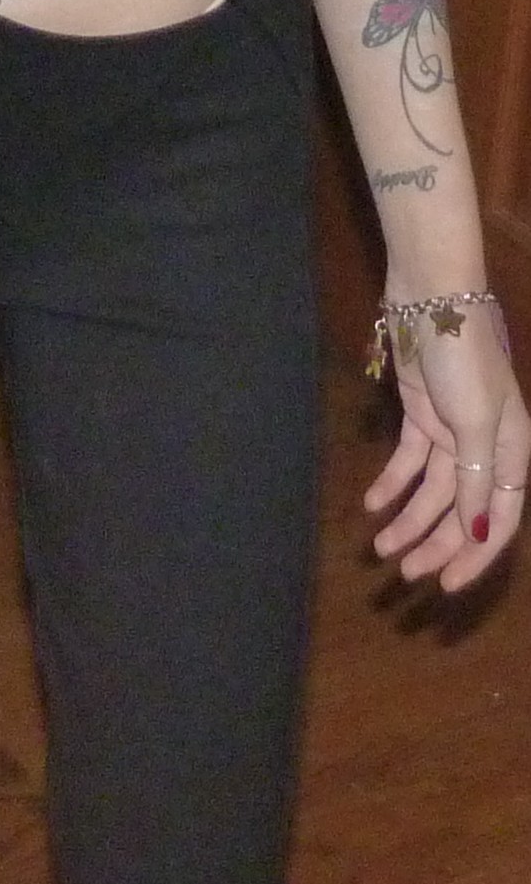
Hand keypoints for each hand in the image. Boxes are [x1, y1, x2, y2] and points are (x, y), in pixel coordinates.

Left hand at [364, 303, 530, 591]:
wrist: (432, 298)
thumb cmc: (465, 359)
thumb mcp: (476, 423)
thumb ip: (477, 481)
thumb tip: (482, 535)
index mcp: (512, 451)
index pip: (500, 519)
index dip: (476, 555)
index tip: (446, 585)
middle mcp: (486, 447)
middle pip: (462, 510)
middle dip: (435, 543)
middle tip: (403, 573)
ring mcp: (451, 431)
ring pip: (431, 491)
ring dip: (408, 519)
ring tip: (380, 548)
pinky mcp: (421, 415)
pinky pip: (407, 462)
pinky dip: (391, 484)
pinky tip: (372, 505)